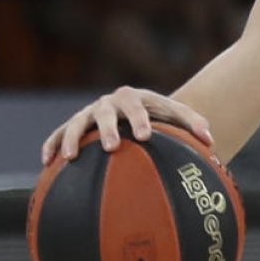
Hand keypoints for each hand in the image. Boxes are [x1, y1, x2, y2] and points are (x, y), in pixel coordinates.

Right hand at [40, 86, 212, 163]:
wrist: (135, 110)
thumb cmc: (159, 116)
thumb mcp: (176, 116)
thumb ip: (194, 124)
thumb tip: (212, 141)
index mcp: (136, 98)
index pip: (139, 106)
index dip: (141, 120)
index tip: (146, 136)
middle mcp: (110, 103)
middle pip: (105, 112)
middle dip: (108, 128)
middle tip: (112, 146)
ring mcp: (89, 113)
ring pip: (77, 123)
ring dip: (74, 138)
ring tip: (72, 157)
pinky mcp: (73, 125)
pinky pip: (58, 134)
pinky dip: (52, 144)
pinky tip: (48, 162)